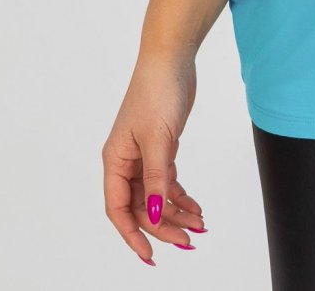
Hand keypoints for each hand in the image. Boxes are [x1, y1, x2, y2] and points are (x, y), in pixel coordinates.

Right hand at [102, 52, 207, 263]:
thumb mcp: (158, 139)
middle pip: (140, 206)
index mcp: (115, 160)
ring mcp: (143, 155)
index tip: (150, 255)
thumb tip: (153, 212)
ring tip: (199, 226)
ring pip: (155, 195)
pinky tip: (196, 207)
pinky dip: (180, 196)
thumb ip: (156, 178)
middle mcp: (126, 161)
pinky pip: (167, 181)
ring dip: (176, 212)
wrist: (172, 59)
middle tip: (188, 241)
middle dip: (163, 226)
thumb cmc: (157, 92)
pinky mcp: (161, 147)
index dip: (132, 234)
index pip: (117, 208)